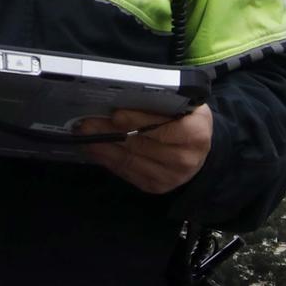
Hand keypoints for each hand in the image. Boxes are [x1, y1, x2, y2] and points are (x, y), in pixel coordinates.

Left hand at [79, 105, 213, 194]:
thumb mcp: (186, 106)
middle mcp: (184, 159)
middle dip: (110, 132)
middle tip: (87, 123)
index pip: (161, 127)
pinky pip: (127, 171)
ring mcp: (169, 176)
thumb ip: (164, 103)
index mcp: (195, 134)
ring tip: (85, 135)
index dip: (136, 120)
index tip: (115, 114)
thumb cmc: (188, 122)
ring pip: (129, 160)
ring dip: (103, 147)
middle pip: (140, 144)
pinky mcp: (156, 186)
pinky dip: (108, 160)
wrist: (200, 152)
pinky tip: (96, 149)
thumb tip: (126, 99)